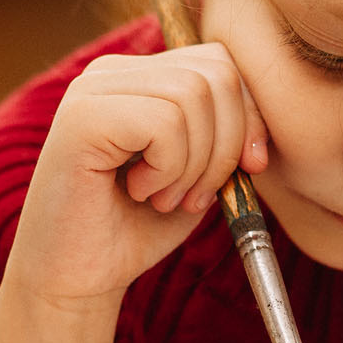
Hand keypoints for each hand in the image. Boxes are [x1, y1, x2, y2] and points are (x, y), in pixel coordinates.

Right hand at [1, 45, 268, 317]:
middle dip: (226, 144)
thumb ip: (226, 132)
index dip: (248, 116)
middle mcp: (111, 71)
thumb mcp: (197, 172)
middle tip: (194, 194)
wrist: (74, 280)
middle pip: (215, 73)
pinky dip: (168, 170)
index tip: (249, 168)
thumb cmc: (133, 229)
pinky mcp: (82, 117)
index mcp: (139, 76)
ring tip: (162, 197)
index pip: (220, 62)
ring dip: (194, 164)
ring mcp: (93, 89)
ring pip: (193, 96)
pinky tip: (138, 193)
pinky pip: (164, 123)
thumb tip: (268, 111)